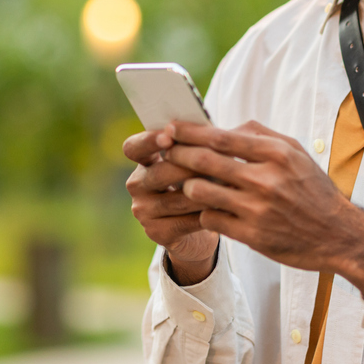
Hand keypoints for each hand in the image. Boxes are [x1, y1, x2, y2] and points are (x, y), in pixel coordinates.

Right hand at [123, 128, 219, 284]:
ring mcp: (144, 211)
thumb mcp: (197, 160)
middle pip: (160, 173)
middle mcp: (137, 185)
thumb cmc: (202, 181)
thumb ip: (199, 145)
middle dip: (190, 166)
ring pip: (177, 199)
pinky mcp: (157, 232)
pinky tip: (225, 206)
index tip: (168, 138)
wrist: (202, 225)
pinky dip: (208, 213)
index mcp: (143, 161)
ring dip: (206, 191)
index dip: (148, 141)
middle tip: (216, 161)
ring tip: (229, 183)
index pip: (133, 147)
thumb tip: (217, 130)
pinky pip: (185, 221)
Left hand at [162, 120, 363, 298]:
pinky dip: (204, 212)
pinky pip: (211, 218)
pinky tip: (207, 209)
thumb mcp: (296, 153)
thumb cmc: (313, 190)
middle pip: (205, 160)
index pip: (221, 136)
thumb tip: (226, 126)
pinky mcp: (252, 235)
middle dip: (178, 154)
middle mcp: (266, 179)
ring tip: (187, 184)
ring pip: (201, 190)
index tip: (171, 127)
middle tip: (163, 151)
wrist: (338, 234)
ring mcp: (257, 209)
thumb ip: (261, 135)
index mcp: (276, 154)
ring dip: (188, 186)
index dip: (190, 131)